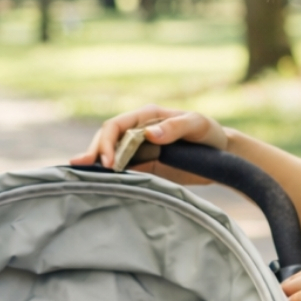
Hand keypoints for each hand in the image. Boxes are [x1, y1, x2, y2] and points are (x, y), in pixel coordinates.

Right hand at [72, 105, 227, 170]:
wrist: (221, 154)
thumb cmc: (209, 133)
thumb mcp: (197, 125)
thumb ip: (175, 127)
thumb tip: (149, 134)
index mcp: (147, 116)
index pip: (116, 126)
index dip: (107, 142)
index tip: (108, 163)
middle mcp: (138, 130)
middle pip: (106, 139)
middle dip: (93, 153)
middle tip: (82, 169)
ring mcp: (138, 149)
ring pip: (109, 154)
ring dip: (95, 164)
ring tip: (79, 176)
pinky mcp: (143, 165)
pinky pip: (121, 169)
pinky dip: (108, 175)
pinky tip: (96, 183)